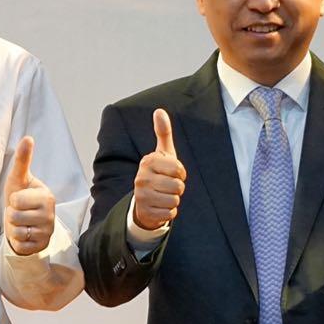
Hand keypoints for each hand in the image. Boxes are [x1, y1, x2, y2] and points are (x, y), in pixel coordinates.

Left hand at [4, 136, 55, 255]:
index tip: (19, 200)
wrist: (23, 222)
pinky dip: (17, 242)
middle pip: (15, 217)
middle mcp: (50, 215)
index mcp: (46, 196)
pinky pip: (20, 246)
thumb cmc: (20, 197)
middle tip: (18, 213)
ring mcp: (48, 232)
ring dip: (13, 229)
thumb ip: (22, 160)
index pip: (16, 200)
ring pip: (17, 232)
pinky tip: (23, 235)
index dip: (12, 200)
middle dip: (11, 216)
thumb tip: (27, 138)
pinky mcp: (42, 246)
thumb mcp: (18, 179)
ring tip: (20, 223)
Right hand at [131, 109, 185, 231]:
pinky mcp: (145, 212)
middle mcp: (142, 178)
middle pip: (178, 186)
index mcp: (148, 162)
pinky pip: (170, 213)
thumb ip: (163, 133)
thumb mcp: (162, 153)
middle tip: (168, 186)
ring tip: (164, 195)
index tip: (173, 173)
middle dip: (178, 188)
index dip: (181, 173)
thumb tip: (159, 111)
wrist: (144, 200)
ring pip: (175, 200)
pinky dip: (169, 211)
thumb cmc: (158, 173)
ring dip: (174, 200)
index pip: (178, 169)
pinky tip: (160, 206)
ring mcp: (141, 196)